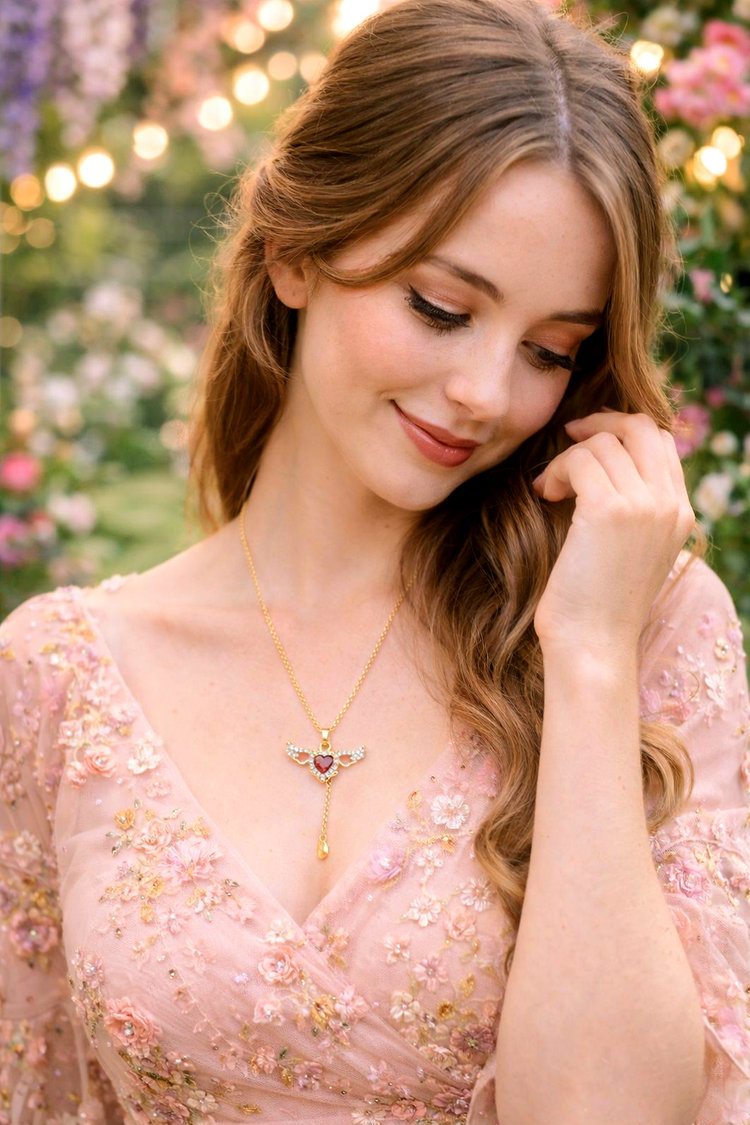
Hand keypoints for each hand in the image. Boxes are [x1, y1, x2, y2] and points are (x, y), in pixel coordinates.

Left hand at [530, 408, 695, 654]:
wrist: (593, 645)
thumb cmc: (599, 604)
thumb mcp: (630, 549)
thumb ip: (633, 508)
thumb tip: (602, 464)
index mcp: (681, 514)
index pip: (662, 443)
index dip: (623, 430)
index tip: (589, 439)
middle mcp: (670, 505)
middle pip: (641, 428)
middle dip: (600, 423)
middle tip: (568, 436)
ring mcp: (644, 505)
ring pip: (603, 444)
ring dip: (566, 459)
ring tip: (549, 489)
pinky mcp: (610, 510)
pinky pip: (579, 460)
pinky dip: (555, 471)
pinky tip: (544, 494)